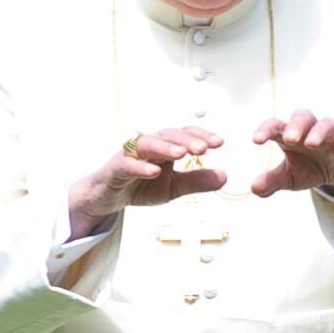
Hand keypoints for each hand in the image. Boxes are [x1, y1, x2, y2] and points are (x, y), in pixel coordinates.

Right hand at [67, 126, 227, 238]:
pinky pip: (127, 164)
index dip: (200, 136)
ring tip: (182, 153)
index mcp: (164, 148)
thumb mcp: (174, 188)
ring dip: (165, 147)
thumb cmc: (140, 185)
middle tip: (204, 148)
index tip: (219, 143)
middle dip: (186, 140)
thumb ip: (196, 182)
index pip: (184, 135)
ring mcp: (130, 155)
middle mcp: (148, 146)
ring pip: (147, 144)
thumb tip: (225, 177)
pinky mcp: (115, 169)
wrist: (108, 197)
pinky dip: (140, 166)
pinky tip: (155, 171)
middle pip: (167, 135)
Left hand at [250, 110, 333, 199]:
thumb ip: (272, 181)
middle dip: (296, 126)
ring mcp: (332, 136)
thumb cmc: (310, 168)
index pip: (276, 125)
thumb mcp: (290, 177)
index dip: (266, 130)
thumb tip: (254, 188)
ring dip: (319, 132)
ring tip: (312, 143)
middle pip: (303, 116)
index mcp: (291, 135)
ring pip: (327, 124)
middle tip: (289, 139)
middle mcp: (311, 130)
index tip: (257, 140)